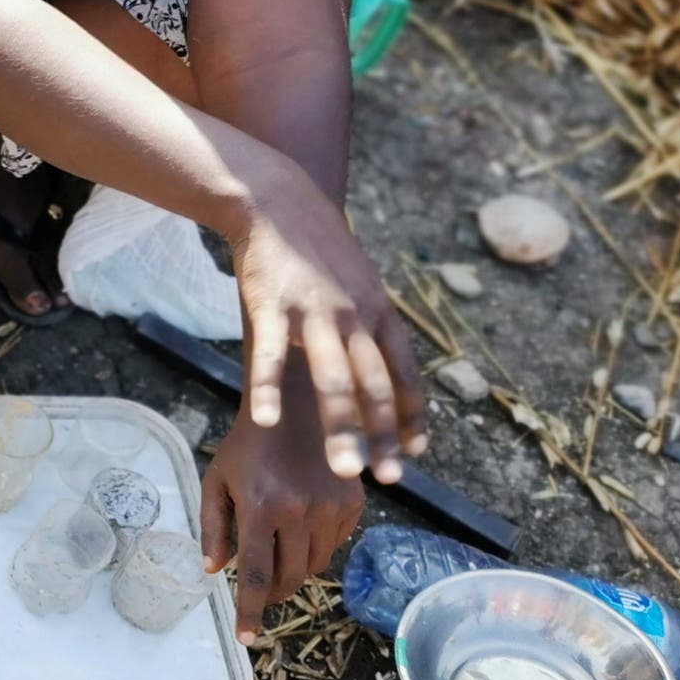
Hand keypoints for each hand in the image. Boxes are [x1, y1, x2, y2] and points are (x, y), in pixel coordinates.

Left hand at [201, 369, 367, 638]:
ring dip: (293, 573)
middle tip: (258, 594)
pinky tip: (300, 532)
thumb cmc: (247, 445)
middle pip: (289, 578)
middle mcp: (300, 511)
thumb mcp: (217, 480)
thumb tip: (213, 571)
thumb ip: (214, 527)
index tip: (245, 638)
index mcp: (260, 507)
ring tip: (276, 559)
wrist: (296, 404)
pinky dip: (315, 550)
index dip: (250, 611)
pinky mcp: (353, 504)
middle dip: (272, 595)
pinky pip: (334, 545)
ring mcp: (331, 508)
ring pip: (314, 566)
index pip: (257, 575)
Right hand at [229, 176, 427, 482]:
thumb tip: (381, 372)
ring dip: (343, 428)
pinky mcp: (272, 305)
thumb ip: (369, 325)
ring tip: (343, 470)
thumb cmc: (317, 249)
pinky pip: (272, 356)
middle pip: (375, 385)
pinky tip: (266, 421)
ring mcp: (314, 311)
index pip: (404, 374)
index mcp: (379, 312)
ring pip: (335, 379)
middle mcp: (355, 315)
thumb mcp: (358, 282)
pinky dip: (271, 389)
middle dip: (384, 436)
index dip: (411, 417)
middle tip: (386, 480)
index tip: (413, 455)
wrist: (278, 200)